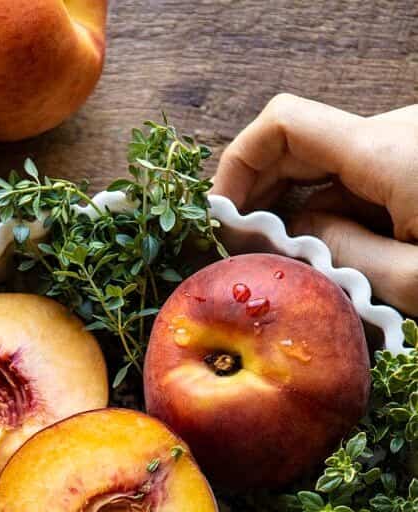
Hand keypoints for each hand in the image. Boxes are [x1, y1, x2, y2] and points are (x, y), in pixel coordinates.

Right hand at [212, 94, 417, 314]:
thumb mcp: (415, 279)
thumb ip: (346, 256)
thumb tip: (296, 238)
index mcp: (383, 151)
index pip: (282, 125)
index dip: (236, 165)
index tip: (220, 219)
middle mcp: (390, 135)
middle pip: (294, 146)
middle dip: (255, 197)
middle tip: (238, 253)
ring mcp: (402, 151)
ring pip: (323, 173)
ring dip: (293, 215)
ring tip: (276, 266)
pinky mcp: (412, 170)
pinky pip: (354, 187)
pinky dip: (327, 220)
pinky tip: (319, 262)